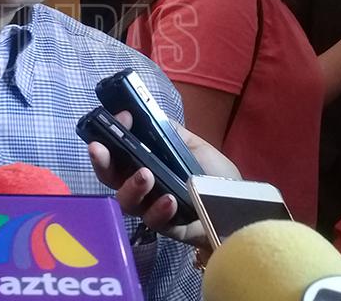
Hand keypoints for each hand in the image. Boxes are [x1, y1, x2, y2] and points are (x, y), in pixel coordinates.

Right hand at [87, 111, 239, 244]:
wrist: (240, 203)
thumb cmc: (213, 172)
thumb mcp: (192, 145)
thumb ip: (168, 132)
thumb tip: (143, 113)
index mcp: (143, 163)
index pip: (115, 153)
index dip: (109, 136)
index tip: (116, 120)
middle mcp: (141, 186)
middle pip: (111, 178)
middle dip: (102, 163)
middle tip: (100, 149)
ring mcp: (152, 208)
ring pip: (127, 202)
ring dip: (131, 187)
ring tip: (145, 175)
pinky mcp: (169, 228)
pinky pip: (155, 221)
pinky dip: (159, 210)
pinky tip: (169, 199)